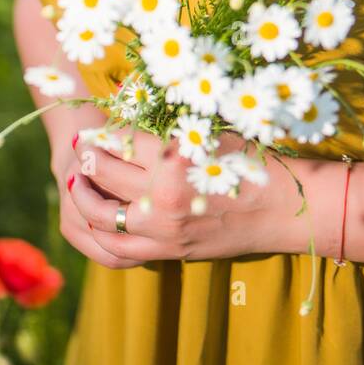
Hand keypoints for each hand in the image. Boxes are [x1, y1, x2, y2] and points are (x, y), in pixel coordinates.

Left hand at [65, 125, 306, 265]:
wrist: (285, 211)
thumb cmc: (254, 163)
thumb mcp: (211, 134)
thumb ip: (170, 129)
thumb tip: (128, 112)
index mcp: (176, 158)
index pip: (123, 139)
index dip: (104, 130)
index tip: (94, 125)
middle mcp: (164, 197)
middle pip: (106, 173)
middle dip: (88, 155)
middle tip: (81, 144)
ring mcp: (163, 231)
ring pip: (101, 216)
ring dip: (84, 197)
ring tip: (78, 181)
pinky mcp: (168, 252)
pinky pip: (118, 249)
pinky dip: (98, 233)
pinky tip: (94, 218)